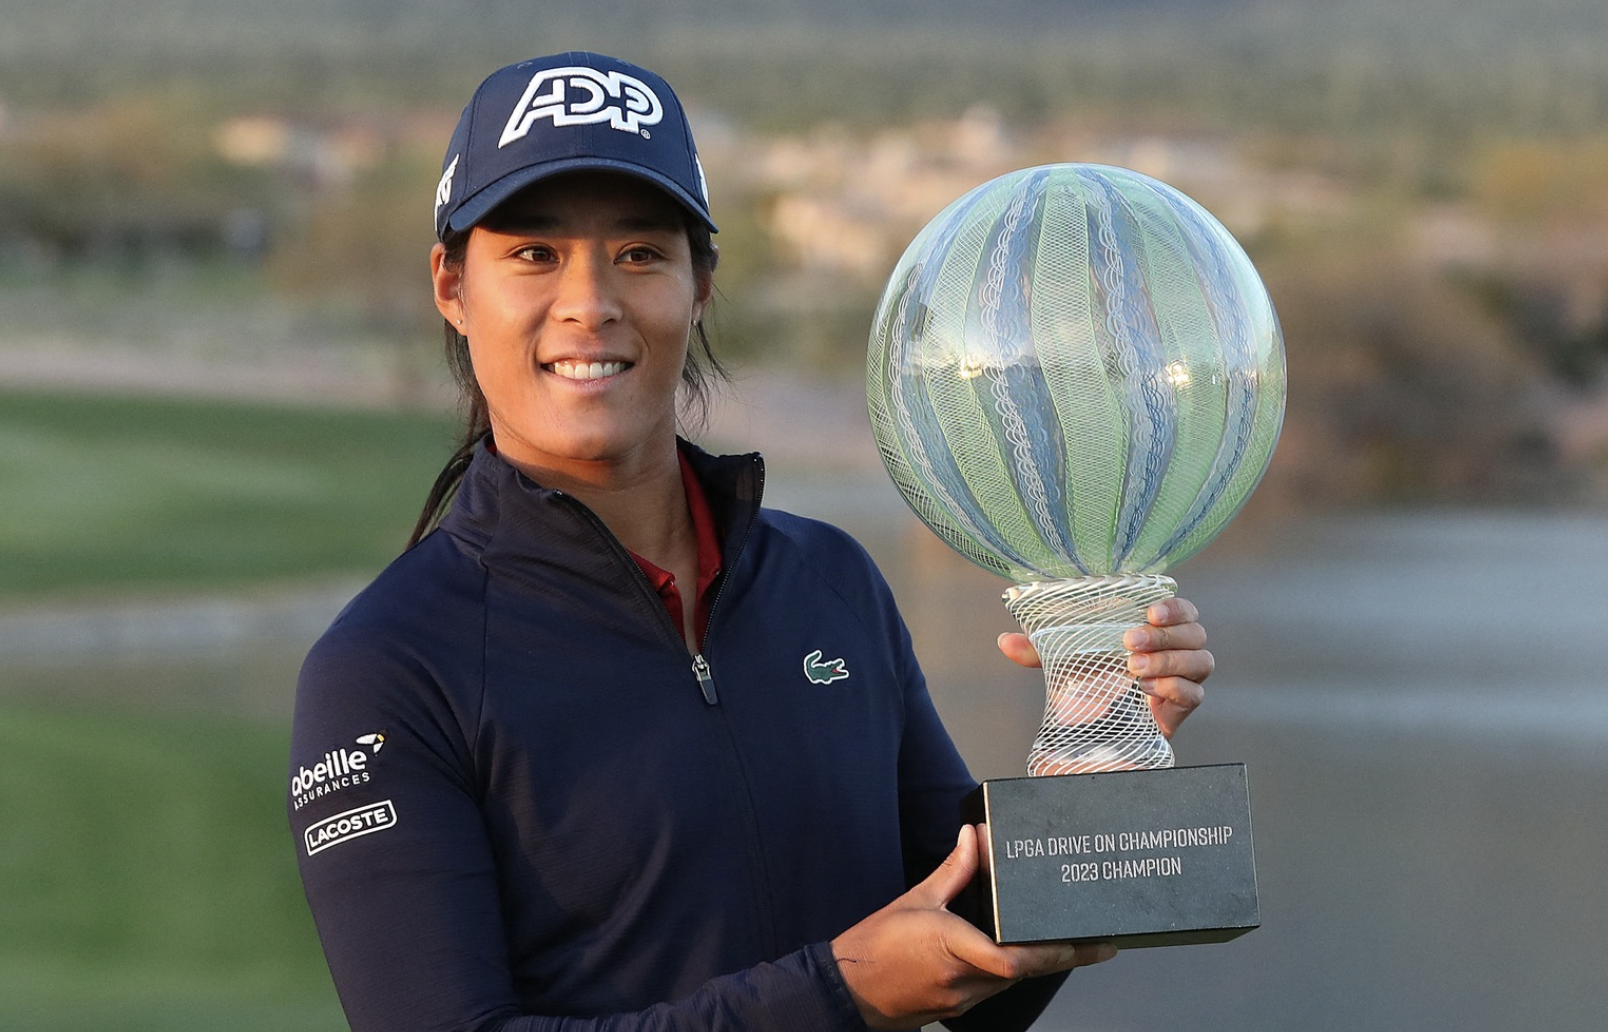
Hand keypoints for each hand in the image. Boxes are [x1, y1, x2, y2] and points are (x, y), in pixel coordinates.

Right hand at [831, 825, 1115, 1029]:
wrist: (851, 990)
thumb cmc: (876, 946)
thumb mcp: (916, 899)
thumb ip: (952, 870)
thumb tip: (974, 838)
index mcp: (951, 948)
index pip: (1009, 960)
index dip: (1047, 953)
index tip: (1076, 942)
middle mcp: (961, 979)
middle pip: (1024, 971)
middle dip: (1061, 956)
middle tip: (1097, 944)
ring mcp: (961, 998)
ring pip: (1013, 981)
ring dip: (1041, 964)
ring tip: (1072, 946)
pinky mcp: (958, 1006)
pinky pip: (996, 987)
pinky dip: (1015, 971)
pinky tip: (1026, 956)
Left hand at [997, 596, 1212, 738]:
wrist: (1102, 724)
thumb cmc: (1091, 678)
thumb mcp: (1064, 660)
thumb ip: (1038, 650)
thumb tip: (1005, 641)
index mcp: (1157, 628)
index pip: (1183, 608)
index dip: (1174, 607)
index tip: (1150, 611)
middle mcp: (1177, 649)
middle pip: (1195, 633)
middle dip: (1165, 636)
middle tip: (1130, 642)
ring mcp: (1184, 677)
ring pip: (1201, 661)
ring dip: (1169, 661)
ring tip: (1134, 668)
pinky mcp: (1183, 706)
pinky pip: (1195, 694)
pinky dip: (1175, 688)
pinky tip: (1149, 691)